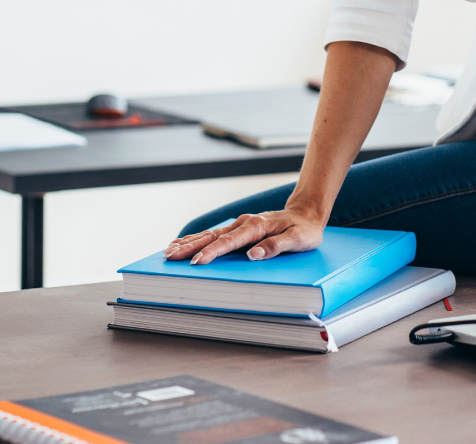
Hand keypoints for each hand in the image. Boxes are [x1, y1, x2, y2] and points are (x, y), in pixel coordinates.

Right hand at [163, 206, 325, 264]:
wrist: (307, 213)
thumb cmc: (304, 230)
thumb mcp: (298, 240)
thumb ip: (276, 246)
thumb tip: (253, 255)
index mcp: (257, 226)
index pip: (230, 241)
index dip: (212, 252)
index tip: (196, 262)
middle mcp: (245, 223)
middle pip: (213, 236)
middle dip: (191, 246)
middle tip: (170, 257)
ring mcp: (240, 224)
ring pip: (210, 233)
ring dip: (190, 242)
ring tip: (169, 251)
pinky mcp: (239, 228)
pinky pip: (215, 233)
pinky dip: (198, 238)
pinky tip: (184, 243)